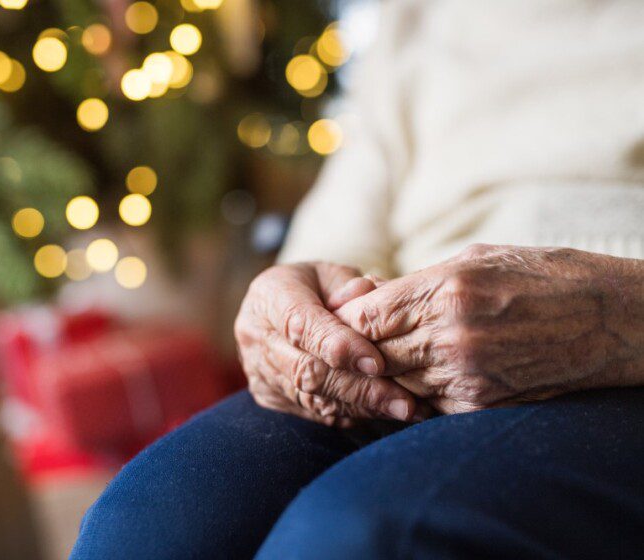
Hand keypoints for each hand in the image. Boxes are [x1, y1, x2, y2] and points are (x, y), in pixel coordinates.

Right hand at [235, 262, 417, 424]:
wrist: (281, 306)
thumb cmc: (317, 285)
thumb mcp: (333, 273)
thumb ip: (350, 286)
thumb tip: (369, 294)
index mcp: (268, 296)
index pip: (300, 325)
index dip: (338, 345)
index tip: (377, 362)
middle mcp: (255, 336)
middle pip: (306, 370)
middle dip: (359, 388)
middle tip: (403, 401)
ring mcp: (259, 370)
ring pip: (311, 399)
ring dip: (361, 407)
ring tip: (404, 411)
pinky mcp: (269, 395)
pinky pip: (312, 413)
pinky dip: (351, 414)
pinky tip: (384, 413)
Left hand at [335, 244, 642, 413]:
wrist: (612, 319)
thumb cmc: (543, 276)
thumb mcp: (476, 259)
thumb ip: (418, 283)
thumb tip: (369, 297)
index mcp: (446, 289)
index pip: (364, 315)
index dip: (346, 318)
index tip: (343, 318)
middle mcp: (451, 334)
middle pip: (373, 352)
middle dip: (360, 349)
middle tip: (352, 346)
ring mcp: (467, 374)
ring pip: (396, 383)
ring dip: (387, 374)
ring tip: (387, 361)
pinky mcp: (482, 405)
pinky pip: (428, 405)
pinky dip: (418, 394)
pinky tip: (425, 379)